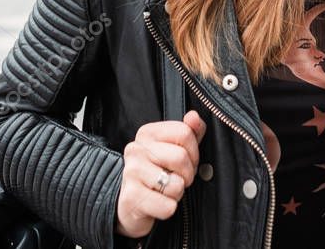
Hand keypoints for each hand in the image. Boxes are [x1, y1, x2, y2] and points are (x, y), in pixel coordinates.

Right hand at [114, 109, 206, 237]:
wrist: (132, 204)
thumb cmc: (158, 173)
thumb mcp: (175, 149)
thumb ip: (190, 132)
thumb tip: (193, 116)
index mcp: (147, 133)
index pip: (185, 133)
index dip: (193, 152)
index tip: (186, 161)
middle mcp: (135, 149)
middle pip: (181, 157)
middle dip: (187, 174)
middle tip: (177, 179)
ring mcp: (131, 173)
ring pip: (176, 184)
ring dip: (177, 193)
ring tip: (165, 191)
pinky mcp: (131, 198)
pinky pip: (168, 206)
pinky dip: (168, 208)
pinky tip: (157, 203)